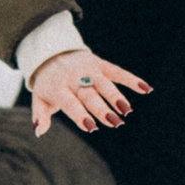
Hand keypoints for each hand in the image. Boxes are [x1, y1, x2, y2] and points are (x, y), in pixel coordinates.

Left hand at [27, 48, 149, 135]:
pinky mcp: (99, 63)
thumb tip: (38, 132)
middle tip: (115, 123)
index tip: (92, 127)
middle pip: (90, 95)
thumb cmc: (47, 83)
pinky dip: (132, 79)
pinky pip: (117, 71)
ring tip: (127, 111)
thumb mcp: (38, 98)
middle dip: (102, 109)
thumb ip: (40, 116)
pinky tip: (146, 89)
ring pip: (104, 83)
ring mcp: (88, 69)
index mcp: (58, 88)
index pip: (70, 103)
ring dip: (117, 96)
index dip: (80, 115)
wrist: (51, 52)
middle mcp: (73, 77)